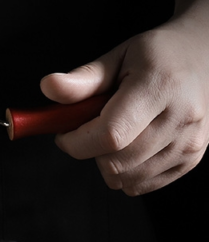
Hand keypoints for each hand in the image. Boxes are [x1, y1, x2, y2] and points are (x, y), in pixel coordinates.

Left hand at [40, 19, 208, 195]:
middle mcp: (181, 118)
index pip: (110, 135)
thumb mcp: (116, 58)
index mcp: (159, 87)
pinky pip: (140, 186)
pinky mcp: (191, 160)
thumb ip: (82, 80)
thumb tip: (48, 87)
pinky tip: (133, 145)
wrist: (203, 55)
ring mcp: (190, 142)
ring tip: (117, 133)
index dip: (76, 142)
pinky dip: (126, 172)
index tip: (64, 133)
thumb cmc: (156, 56)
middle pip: (115, 162)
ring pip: (125, 179)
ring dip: (107, 163)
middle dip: (90, 151)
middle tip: (92, 128)